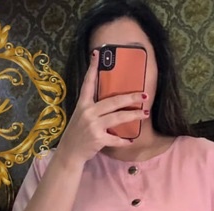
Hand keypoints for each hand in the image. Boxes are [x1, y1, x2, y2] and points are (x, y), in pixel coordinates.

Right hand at [56, 49, 149, 166]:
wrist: (69, 153)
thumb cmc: (77, 134)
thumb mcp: (80, 117)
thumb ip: (93, 108)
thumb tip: (111, 100)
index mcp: (83, 105)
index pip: (88, 84)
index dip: (93, 69)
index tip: (97, 54)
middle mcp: (88, 113)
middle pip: (113, 101)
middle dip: (131, 97)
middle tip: (145, 95)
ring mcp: (93, 126)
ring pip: (118, 117)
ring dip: (134, 115)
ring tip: (145, 113)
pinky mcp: (98, 139)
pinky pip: (115, 139)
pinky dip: (124, 141)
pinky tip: (131, 140)